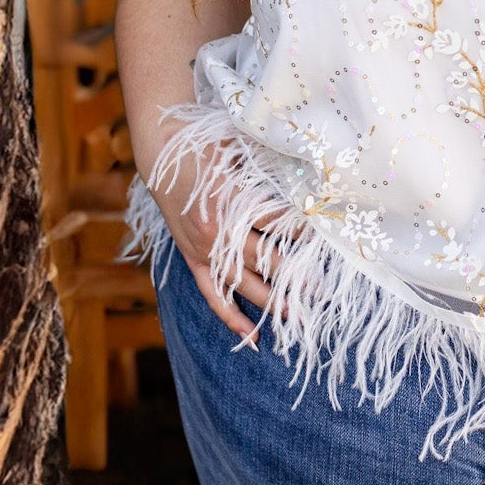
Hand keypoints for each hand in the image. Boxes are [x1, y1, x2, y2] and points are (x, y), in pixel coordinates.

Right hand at [147, 128, 303, 345]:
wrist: (161, 152)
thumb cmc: (206, 146)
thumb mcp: (239, 149)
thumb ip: (266, 167)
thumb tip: (304, 175)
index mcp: (229, 200)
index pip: (272, 222)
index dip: (298, 231)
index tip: (322, 239)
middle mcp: (216, 232)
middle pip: (262, 260)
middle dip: (293, 276)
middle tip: (321, 290)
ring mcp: (203, 251)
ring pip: (242, 284)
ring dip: (270, 301)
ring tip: (299, 315)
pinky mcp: (192, 260)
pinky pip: (214, 295)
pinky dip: (232, 318)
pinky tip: (253, 337)